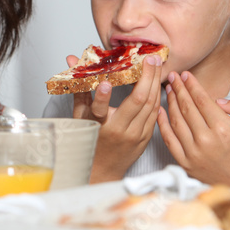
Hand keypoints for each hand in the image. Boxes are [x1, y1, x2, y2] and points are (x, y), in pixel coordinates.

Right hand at [69, 53, 162, 182]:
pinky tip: (158, 83)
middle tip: (149, 58)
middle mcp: (119, 132)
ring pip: (151, 105)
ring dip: (155, 83)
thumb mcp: (80, 116)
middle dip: (146, 76)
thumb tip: (71, 59)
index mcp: (99, 127)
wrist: (103, 171)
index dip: (103, 97)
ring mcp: (135, 136)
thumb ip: (79, 87)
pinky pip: (155, 114)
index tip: (106, 83)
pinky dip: (157, 97)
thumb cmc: (90, 141)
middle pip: (137, 101)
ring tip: (156, 65)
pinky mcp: (146, 138)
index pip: (100, 111)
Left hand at [157, 71, 229, 191]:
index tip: (186, 74)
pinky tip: (160, 112)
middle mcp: (206, 141)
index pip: (202, 100)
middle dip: (178, 88)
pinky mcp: (186, 164)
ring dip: (170, 103)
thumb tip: (219, 100)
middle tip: (173, 76)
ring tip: (168, 89)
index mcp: (223, 130)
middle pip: (187, 107)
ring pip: (176, 121)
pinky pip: (169, 141)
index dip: (192, 85)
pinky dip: (162, 125)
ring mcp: (193, 153)